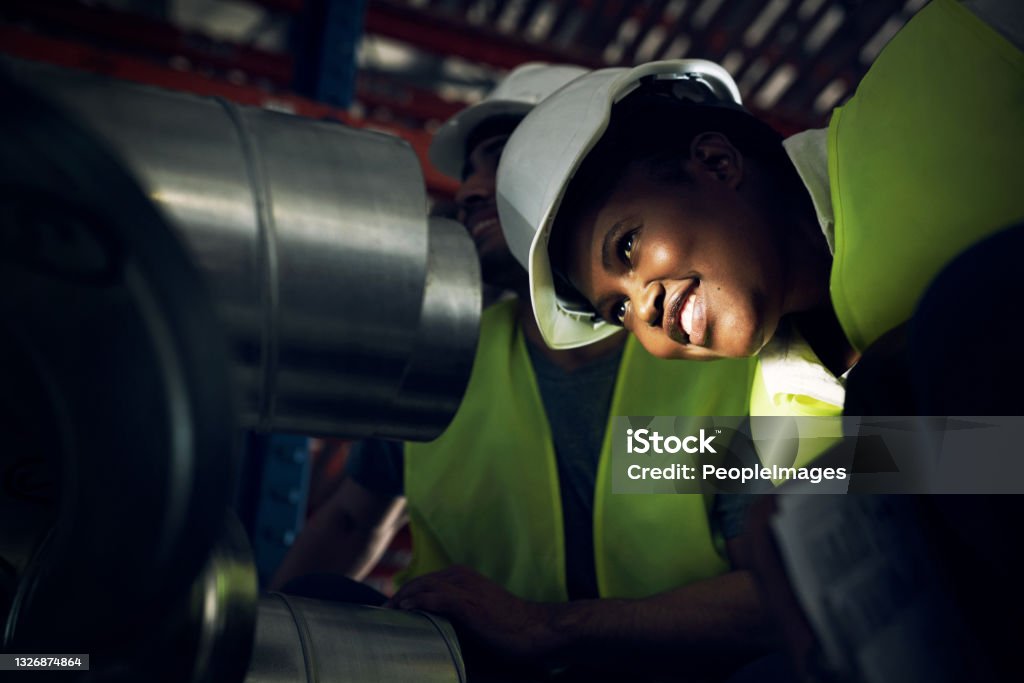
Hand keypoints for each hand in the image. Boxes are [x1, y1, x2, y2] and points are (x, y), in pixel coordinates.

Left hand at [388, 565, 561, 660]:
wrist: (535, 629)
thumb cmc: (509, 628)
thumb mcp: (478, 614)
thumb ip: (455, 615)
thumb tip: (432, 630)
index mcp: (463, 577)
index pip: (425, 581)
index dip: (406, 594)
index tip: (390, 610)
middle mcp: (461, 577)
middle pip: (419, 582)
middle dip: (398, 596)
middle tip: (381, 614)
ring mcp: (464, 588)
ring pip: (423, 587)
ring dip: (401, 600)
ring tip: (386, 614)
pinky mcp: (467, 603)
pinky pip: (434, 599)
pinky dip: (416, 603)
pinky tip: (404, 611)